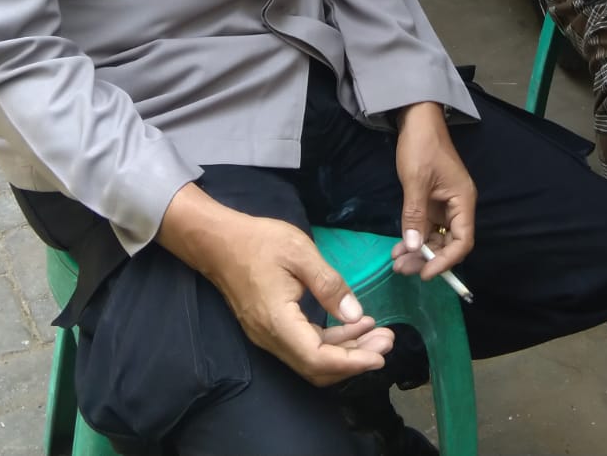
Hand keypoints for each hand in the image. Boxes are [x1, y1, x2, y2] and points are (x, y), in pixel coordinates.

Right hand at [158, 184, 395, 385]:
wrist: (217, 241)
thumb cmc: (258, 241)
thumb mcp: (300, 253)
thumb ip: (330, 285)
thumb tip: (357, 316)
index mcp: (278, 322)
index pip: (318, 359)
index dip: (352, 362)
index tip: (381, 356)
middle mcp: (271, 338)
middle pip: (318, 366)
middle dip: (356, 359)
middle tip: (389, 342)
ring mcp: (268, 336)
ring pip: (312, 358)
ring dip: (346, 350)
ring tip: (379, 333)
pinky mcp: (270, 328)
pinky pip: (304, 345)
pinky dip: (331, 340)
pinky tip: (354, 324)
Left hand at [389, 102, 476, 281]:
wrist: (416, 119)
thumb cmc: (421, 147)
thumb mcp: (416, 181)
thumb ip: (415, 215)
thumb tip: (413, 247)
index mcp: (463, 201)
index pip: (462, 241)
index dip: (446, 261)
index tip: (425, 273)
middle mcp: (457, 206)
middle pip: (448, 243)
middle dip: (427, 258)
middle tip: (402, 269)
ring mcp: (444, 205)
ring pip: (435, 238)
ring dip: (417, 251)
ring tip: (396, 262)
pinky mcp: (431, 202)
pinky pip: (426, 227)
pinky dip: (413, 237)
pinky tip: (397, 247)